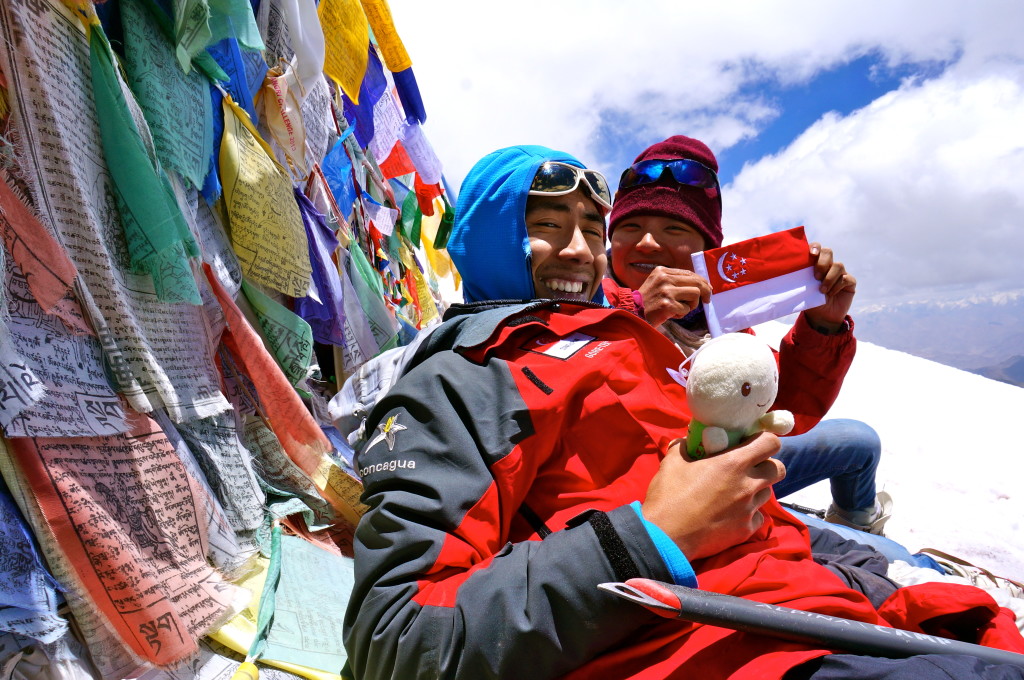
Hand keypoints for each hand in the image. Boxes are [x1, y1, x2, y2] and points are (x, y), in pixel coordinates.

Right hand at [638, 267, 712, 327]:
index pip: (689, 273)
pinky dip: (682, 314)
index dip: (701, 281)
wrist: (632, 313)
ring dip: (691, 304)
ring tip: (680, 309)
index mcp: (662, 271)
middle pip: (696, 281)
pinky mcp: (667, 304)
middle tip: (707, 300)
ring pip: (695, 293)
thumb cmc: (647, 301)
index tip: (707, 289)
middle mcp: (664, 278)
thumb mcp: (658, 284)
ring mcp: (666, 290)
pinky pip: (686, 309)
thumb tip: (700, 284)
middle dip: (705, 291)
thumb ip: (675, 281)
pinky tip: (671, 314)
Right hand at [641, 433, 784, 560]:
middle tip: (749, 467)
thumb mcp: (672, 463)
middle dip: (767, 465)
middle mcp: (747, 485)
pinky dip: (749, 513)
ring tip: (738, 491)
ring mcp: (749, 509)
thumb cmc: (669, 497)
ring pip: (768, 493)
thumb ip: (683, 447)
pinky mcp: (745, 530)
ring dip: (757, 489)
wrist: (667, 537)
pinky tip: (732, 513)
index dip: (765, 440)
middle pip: (778, 469)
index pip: (770, 443)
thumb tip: (686, 441)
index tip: (753, 442)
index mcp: (733, 463)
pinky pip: (758, 517)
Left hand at [803, 242, 855, 330]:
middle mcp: (828, 265)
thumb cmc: (809, 301)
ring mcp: (840, 272)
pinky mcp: (849, 282)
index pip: (816, 248)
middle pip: (828, 252)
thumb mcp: (802, 291)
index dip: (815, 247)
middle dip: (822, 262)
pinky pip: (845, 279)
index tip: (812, 254)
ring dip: (829, 278)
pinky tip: (830, 294)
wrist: (821, 317)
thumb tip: (789, 273)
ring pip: (838, 265)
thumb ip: (799, 280)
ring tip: (822, 291)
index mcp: (815, 263)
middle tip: (816, 276)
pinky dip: (837, 286)